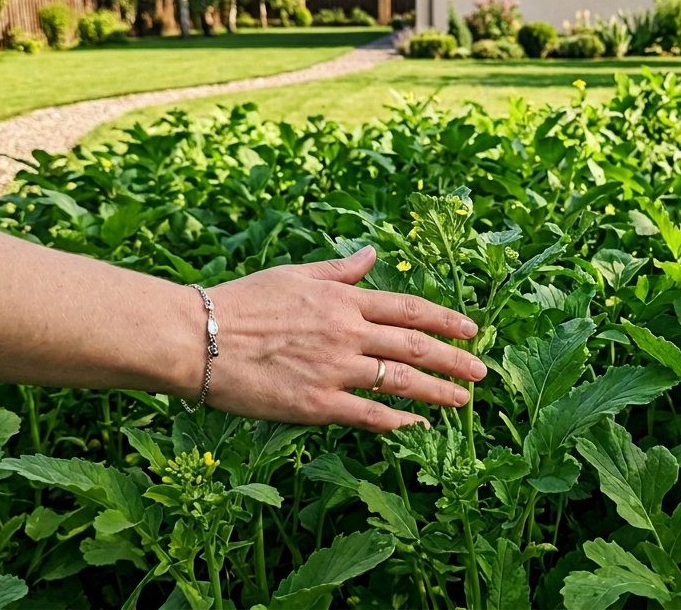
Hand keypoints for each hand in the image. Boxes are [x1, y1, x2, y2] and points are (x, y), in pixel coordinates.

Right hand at [194, 246, 484, 431]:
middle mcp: (346, 333)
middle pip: (414, 346)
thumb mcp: (294, 275)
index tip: (472, 330)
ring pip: (400, 381)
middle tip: (481, 372)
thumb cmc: (241, 303)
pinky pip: (368, 414)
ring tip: (463, 401)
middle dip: (454, 360)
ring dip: (438, 391)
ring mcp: (334, 369)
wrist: (198, 338)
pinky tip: (418, 426)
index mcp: (343, 300)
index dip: (445, 320)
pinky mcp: (316, 404)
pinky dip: (398, 421)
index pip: (409, 309)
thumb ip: (339, 270)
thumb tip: (372, 254)